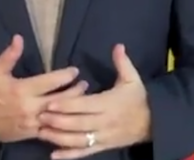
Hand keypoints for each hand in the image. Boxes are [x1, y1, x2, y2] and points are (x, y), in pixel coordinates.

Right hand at [0, 35, 88, 142]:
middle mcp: (30, 106)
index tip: (75, 71)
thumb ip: (9, 56)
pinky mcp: (34, 133)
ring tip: (83, 96)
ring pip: (60, 114)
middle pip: (61, 99)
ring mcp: (33, 122)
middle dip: (76, 90)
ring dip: (74, 105)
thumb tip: (19, 37)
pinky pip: (54, 128)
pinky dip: (65, 121)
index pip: (51, 81)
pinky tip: (73, 115)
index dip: (66, 75)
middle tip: (84, 83)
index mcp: (22, 90)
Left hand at [38, 44, 150, 158]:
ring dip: (59, 138)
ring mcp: (103, 137)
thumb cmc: (139, 98)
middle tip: (39, 116)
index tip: (50, 103)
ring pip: (79, 140)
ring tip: (41, 133)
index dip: (67, 105)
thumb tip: (117, 45)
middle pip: (78, 124)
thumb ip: (123, 62)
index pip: (85, 106)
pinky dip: (69, 155)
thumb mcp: (133, 79)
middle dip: (58, 121)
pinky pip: (85, 152)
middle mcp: (105, 122)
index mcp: (110, 104)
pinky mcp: (103, 147)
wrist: (154, 122)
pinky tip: (53, 155)